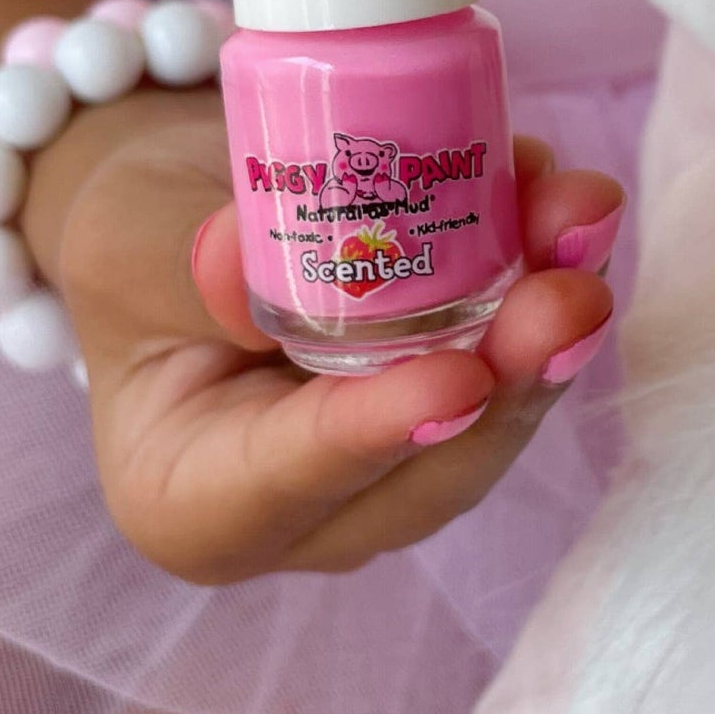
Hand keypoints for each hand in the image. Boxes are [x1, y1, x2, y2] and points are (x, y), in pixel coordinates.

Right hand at [41, 108, 622, 581]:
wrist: (176, 205)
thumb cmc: (133, 238)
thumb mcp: (129, 244)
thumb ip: (192, 268)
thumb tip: (266, 255)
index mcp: (195, 502)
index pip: (295, 481)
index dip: (383, 432)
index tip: (459, 380)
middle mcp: (311, 508)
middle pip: (430, 466)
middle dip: (513, 377)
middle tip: (567, 294)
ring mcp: (394, 456)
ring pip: (493, 410)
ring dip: (550, 319)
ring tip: (585, 223)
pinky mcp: (454, 386)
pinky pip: (512, 349)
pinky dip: (546, 275)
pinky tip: (573, 205)